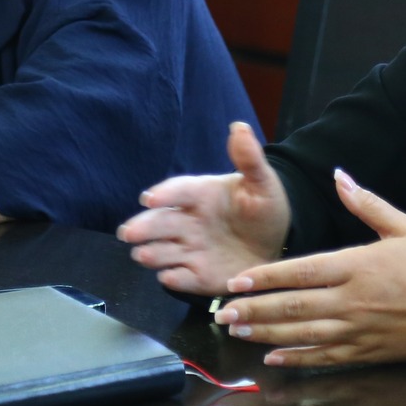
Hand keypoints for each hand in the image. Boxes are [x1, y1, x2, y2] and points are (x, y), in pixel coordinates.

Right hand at [120, 122, 290, 294]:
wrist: (275, 242)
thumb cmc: (263, 208)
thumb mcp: (262, 182)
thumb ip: (249, 159)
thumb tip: (239, 127)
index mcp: (201, 194)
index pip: (178, 191)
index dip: (165, 194)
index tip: (150, 198)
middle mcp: (189, 222)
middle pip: (161, 223)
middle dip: (144, 227)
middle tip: (129, 233)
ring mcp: (191, 250)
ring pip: (164, 251)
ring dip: (152, 253)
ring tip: (142, 254)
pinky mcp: (198, 276)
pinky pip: (183, 278)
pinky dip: (175, 278)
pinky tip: (168, 276)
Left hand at [212, 168, 405, 369]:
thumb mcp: (404, 225)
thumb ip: (366, 203)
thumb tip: (339, 175)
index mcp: (357, 265)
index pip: (300, 272)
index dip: (264, 278)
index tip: (236, 281)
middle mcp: (351, 300)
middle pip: (292, 306)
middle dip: (253, 309)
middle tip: (221, 312)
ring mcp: (357, 329)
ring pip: (301, 333)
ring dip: (265, 333)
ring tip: (237, 331)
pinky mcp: (364, 352)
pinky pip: (323, 357)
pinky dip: (296, 359)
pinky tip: (273, 358)